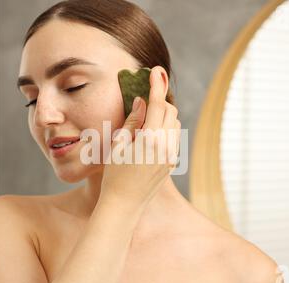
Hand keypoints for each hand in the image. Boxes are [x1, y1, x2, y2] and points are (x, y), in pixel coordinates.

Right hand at [99, 66, 180, 209]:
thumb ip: (133, 121)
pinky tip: (150, 133)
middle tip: (147, 93)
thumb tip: (142, 101)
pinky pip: (174, 137)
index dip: (157, 85)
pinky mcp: (172, 163)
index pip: (157, 104)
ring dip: (163, 114)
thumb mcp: (118, 145)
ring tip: (145, 118)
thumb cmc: (114, 176)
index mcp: (150, 140)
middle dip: (160, 99)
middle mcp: (166, 146)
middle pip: (170, 111)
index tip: (156, 70)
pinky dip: (165, 128)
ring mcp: (171, 156)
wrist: (124, 205)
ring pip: (175, 124)